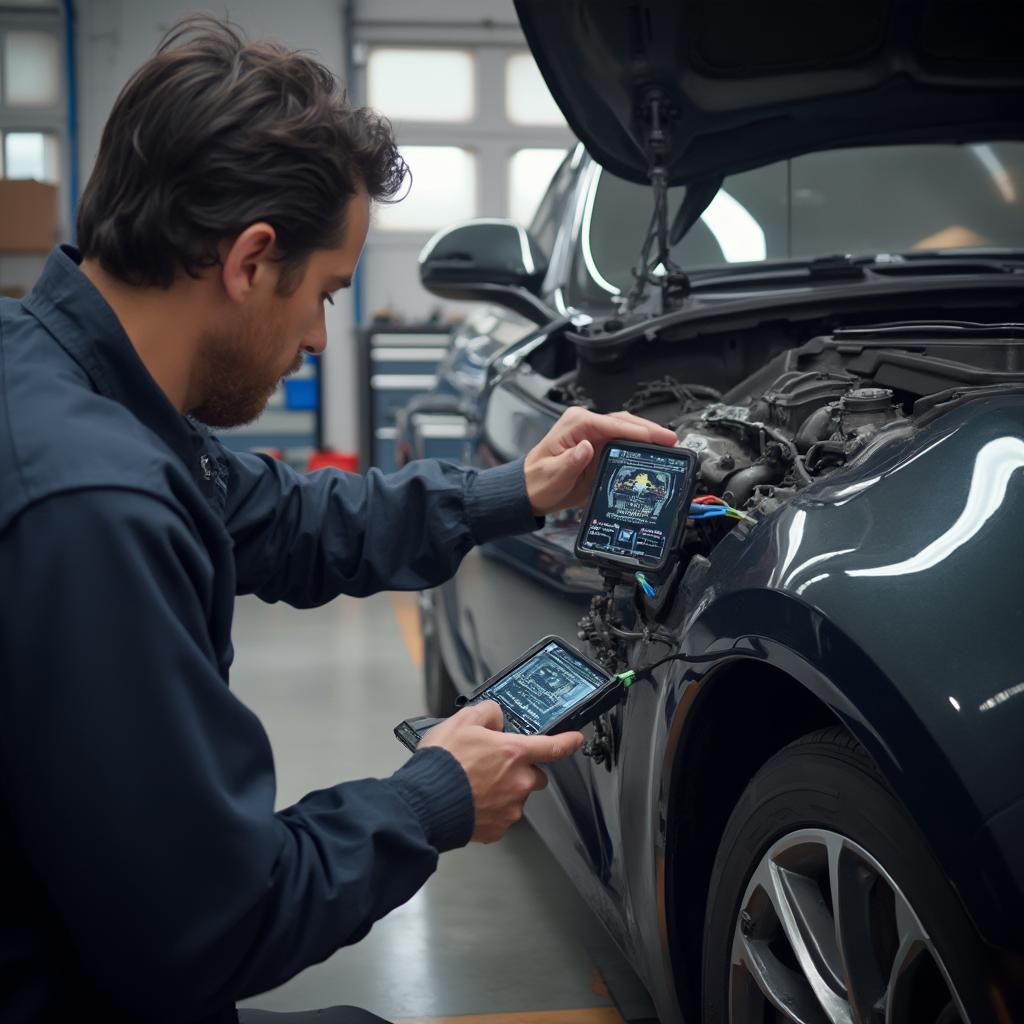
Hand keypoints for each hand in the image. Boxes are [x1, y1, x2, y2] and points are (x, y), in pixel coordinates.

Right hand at [420, 701, 583, 842]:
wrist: (424, 802)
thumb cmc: (442, 764)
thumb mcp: (462, 720)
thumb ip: (487, 713)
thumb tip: (496, 716)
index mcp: (513, 753)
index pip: (552, 746)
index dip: (567, 741)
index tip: (575, 740)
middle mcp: (517, 782)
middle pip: (534, 775)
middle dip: (521, 770)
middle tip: (495, 765)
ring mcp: (509, 808)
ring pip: (517, 796)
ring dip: (504, 790)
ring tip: (475, 784)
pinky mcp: (497, 829)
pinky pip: (501, 817)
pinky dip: (490, 810)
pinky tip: (471, 800)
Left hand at [524, 407, 677, 515]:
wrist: (529, 492)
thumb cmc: (538, 482)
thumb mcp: (553, 475)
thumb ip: (570, 462)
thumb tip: (587, 447)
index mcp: (576, 424)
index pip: (613, 423)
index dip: (639, 431)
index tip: (659, 438)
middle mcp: (585, 424)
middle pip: (624, 422)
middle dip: (649, 430)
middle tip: (672, 440)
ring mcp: (592, 433)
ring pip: (626, 429)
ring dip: (646, 436)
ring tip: (668, 445)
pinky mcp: (597, 445)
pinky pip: (621, 441)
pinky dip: (637, 445)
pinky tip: (651, 452)